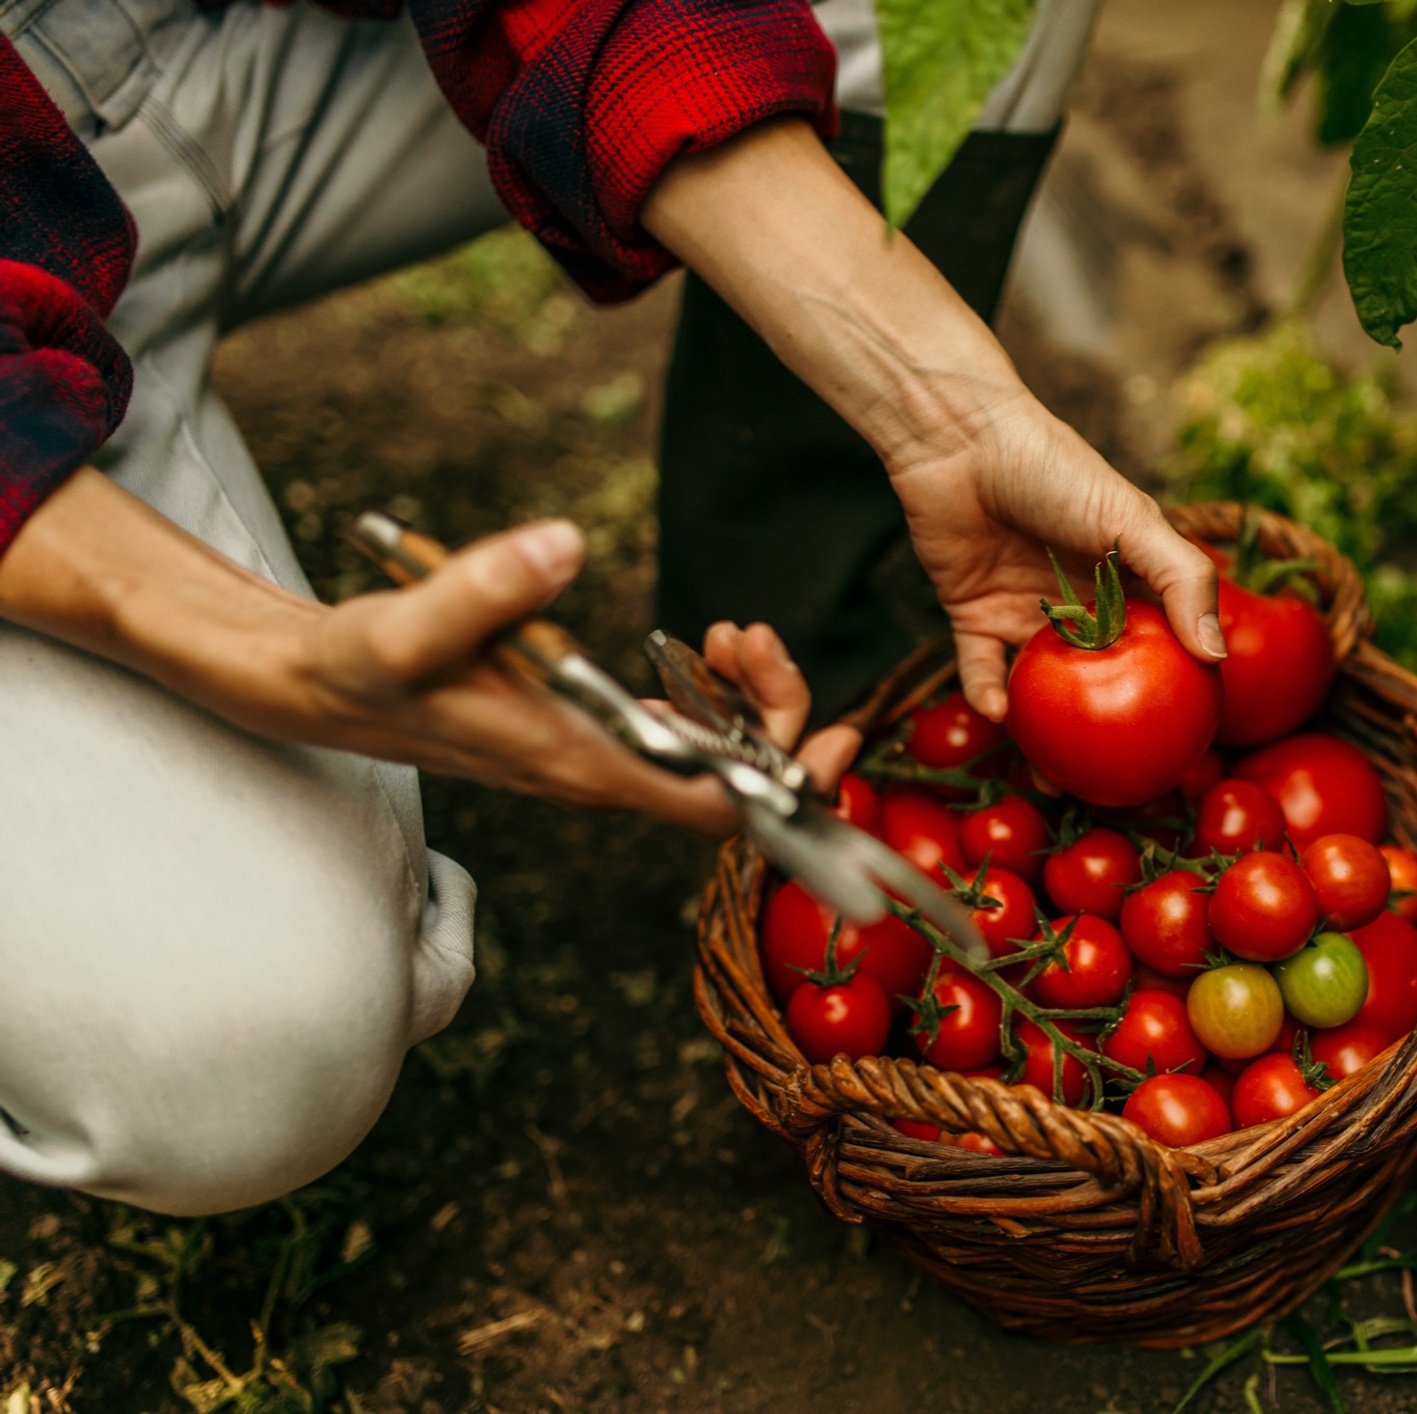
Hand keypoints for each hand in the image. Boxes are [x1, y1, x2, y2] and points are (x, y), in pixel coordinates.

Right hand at [292, 522, 861, 827]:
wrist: (315, 684)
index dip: (791, 785)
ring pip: (714, 756)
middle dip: (774, 714)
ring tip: (729, 634)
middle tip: (749, 637)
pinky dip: (711, 694)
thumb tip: (564, 544)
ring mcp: (598, 756)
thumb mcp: (408, 624)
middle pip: (736, 780)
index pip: (718, 807)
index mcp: (579, 766)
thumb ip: (483, 588)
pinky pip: (683, 732)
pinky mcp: (590, 730)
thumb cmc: (360, 666)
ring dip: (747, 700)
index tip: (835, 734)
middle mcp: (600, 775)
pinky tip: (704, 645)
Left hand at [643, 120, 1221, 722]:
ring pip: (1043, 687)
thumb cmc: (1053, 467)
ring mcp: (1027, 611)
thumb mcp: (1131, 520)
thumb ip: (1182, 580)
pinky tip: (1000, 714)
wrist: (959, 437)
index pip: (1163, 646)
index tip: (1187, 741)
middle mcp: (1082, 603)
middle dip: (1110, 730)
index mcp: (1129, 580)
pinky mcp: (974, 615)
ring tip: (1052, 779)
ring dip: (1044, 732)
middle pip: (1103, 680)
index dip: (1177, 690)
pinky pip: (982, 671)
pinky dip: (988, 696)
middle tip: (1116, 782)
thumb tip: (1218, 654)